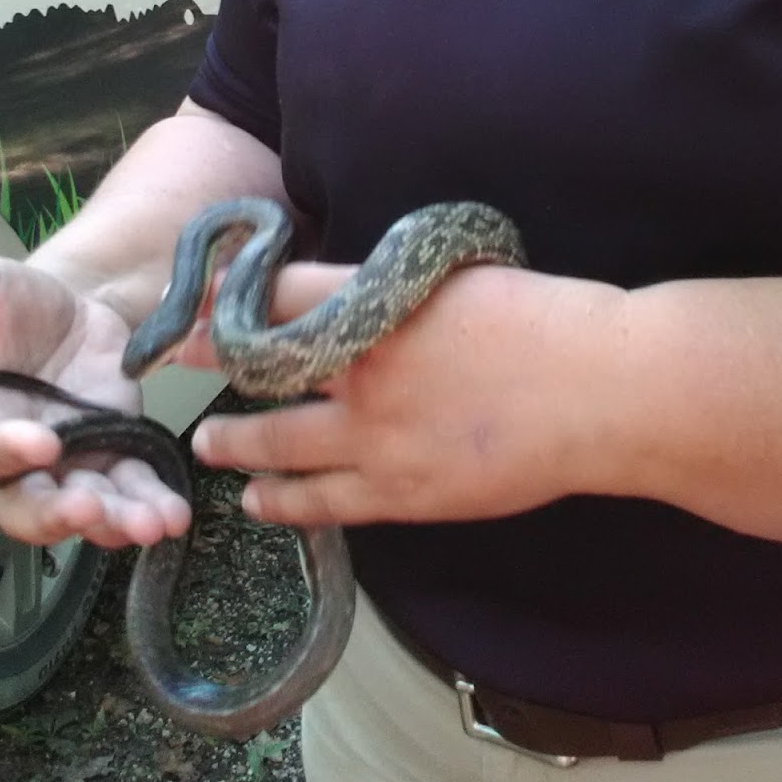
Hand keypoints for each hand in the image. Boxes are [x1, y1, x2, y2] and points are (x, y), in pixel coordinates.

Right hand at [0, 252, 190, 550]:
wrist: (67, 308)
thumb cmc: (11, 306)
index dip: (8, 449)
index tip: (43, 443)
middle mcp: (16, 459)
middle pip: (25, 505)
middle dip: (56, 514)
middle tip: (90, 508)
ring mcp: (69, 465)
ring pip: (84, 509)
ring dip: (114, 521)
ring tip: (148, 523)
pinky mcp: (113, 457)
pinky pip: (129, 491)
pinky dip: (150, 505)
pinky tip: (172, 515)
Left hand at [186, 260, 622, 527]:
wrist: (601, 392)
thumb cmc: (543, 321)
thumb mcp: (457, 278)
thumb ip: (394, 290)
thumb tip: (349, 297)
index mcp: (377, 303)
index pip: (277, 294)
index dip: (229, 298)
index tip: (198, 303)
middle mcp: (360, 370)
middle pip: (259, 370)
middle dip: (213, 370)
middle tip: (179, 370)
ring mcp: (377, 439)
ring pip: (276, 445)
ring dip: (236, 445)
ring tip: (209, 447)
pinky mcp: (403, 493)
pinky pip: (324, 503)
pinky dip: (287, 502)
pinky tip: (264, 502)